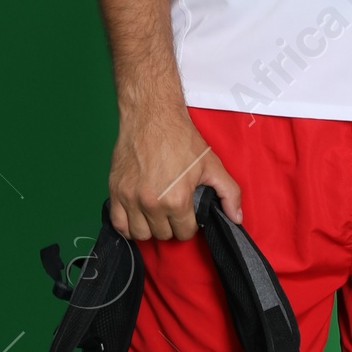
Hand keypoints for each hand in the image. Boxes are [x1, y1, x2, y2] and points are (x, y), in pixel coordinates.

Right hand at [108, 107, 243, 240]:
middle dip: (171, 225)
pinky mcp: (116, 191)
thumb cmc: (180, 138)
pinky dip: (128, 225)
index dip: (189, 224)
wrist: (152, 116)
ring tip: (157, 214)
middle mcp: (152, 203)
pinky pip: (119, 224)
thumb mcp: (212, 165)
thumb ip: (229, 193)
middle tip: (173, 210)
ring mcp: (131, 198)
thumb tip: (235, 218)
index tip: (188, 213)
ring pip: (140, 234)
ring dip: (150, 227)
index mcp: (176, 199)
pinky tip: (138, 215)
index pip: (184, 232)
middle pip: (163, 235)